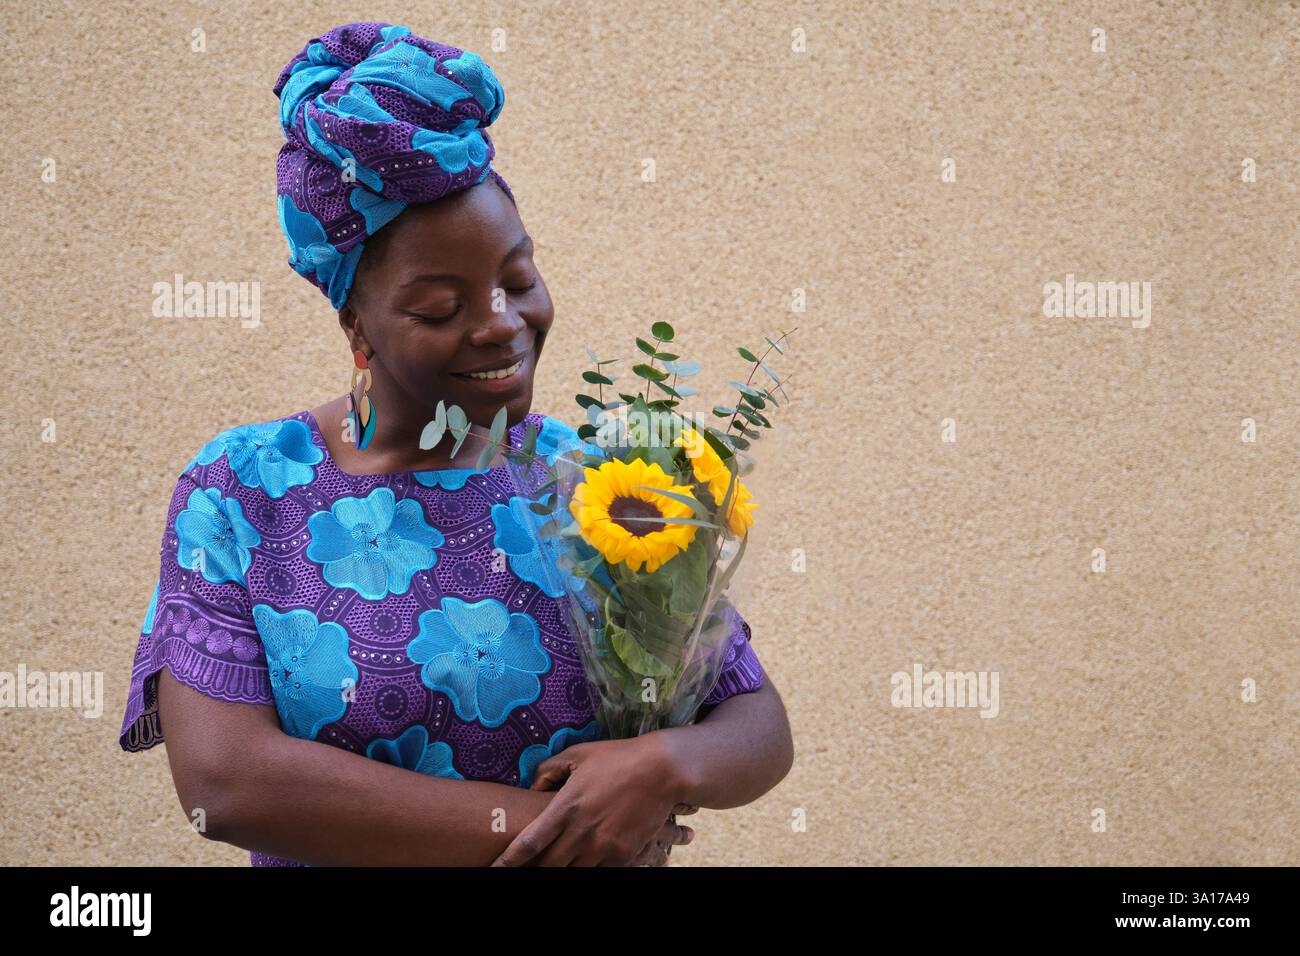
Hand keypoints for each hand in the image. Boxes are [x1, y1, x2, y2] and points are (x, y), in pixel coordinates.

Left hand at [491, 735, 689, 865]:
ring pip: (573, 872)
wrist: (662, 770)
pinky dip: (588, 867)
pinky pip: (599, 872)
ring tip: (557, 861)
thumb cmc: (617, 758)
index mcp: (565, 807)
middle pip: (547, 866)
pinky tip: (584, 859)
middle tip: (527, 866)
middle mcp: (581, 832)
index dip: (507, 861)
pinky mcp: (623, 855)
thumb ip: (548, 770)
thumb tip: (530, 786)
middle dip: (534, 869)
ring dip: (562, 868)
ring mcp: (603, 847)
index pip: (528, 844)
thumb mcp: (578, 755)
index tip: (494, 868)